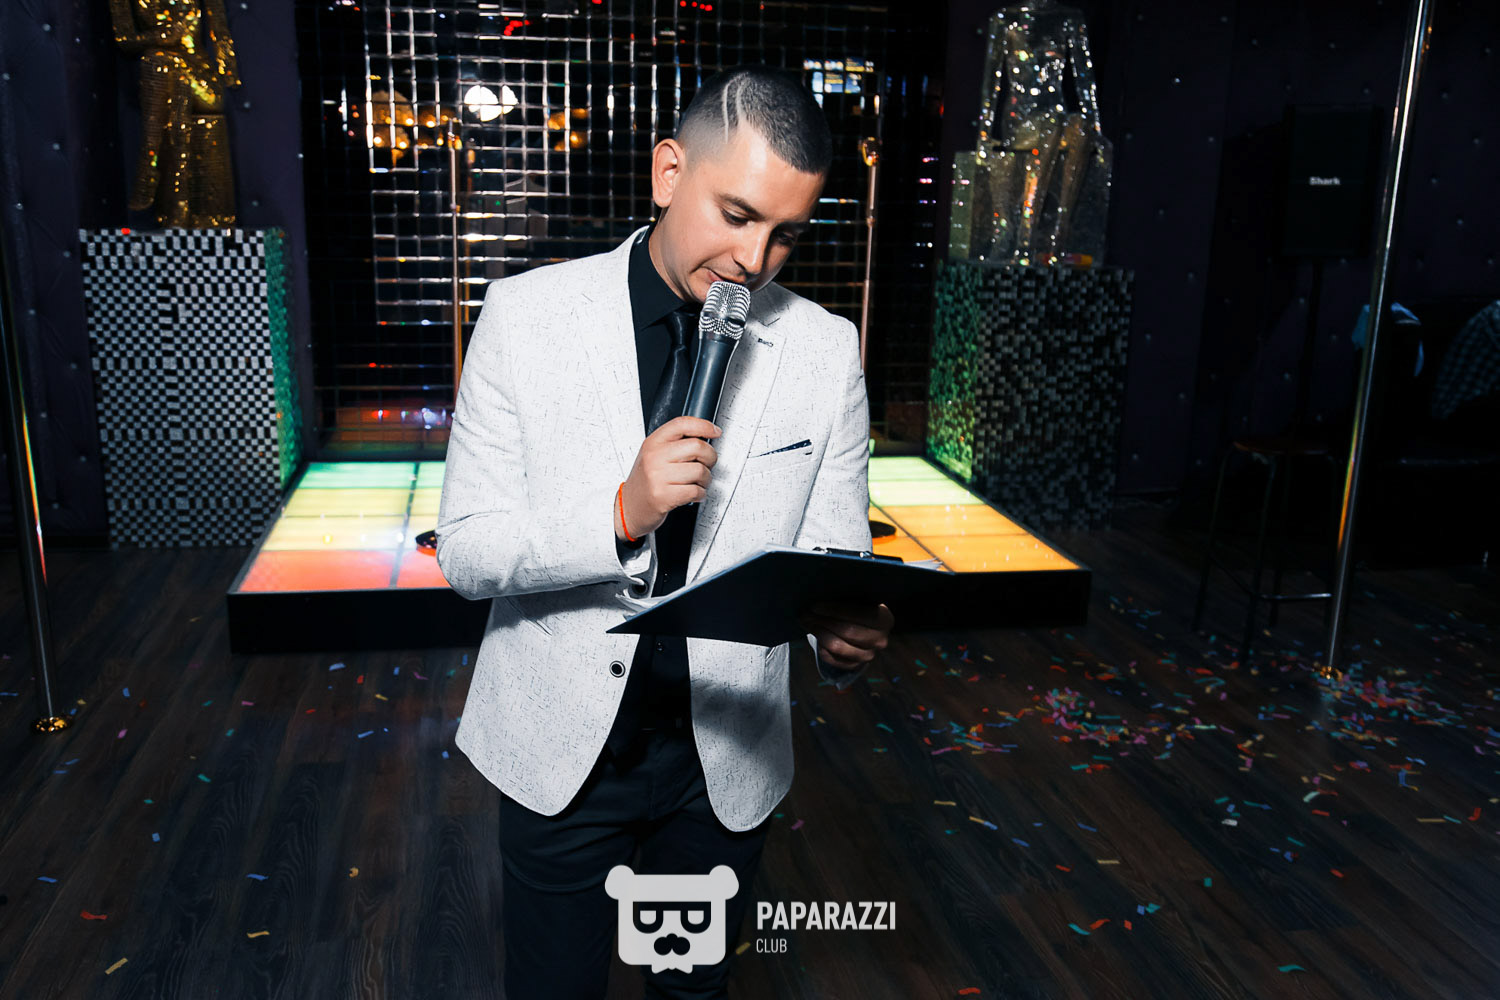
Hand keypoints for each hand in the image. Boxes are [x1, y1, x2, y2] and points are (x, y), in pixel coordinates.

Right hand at [617, 416, 720, 539]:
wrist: (630, 507)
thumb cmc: (646, 480)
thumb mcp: (654, 454)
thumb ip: (675, 443)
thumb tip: (705, 436)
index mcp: (653, 443)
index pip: (682, 424)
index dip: (704, 425)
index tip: (715, 431)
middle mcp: (655, 457)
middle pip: (697, 447)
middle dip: (710, 457)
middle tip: (707, 464)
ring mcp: (658, 477)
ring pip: (700, 471)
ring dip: (706, 479)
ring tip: (698, 482)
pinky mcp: (664, 496)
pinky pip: (696, 490)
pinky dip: (701, 493)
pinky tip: (694, 493)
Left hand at [797, 601, 893, 668]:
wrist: (861, 628)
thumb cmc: (857, 608)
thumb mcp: (857, 600)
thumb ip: (846, 597)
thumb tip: (821, 595)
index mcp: (884, 619)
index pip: (859, 614)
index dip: (835, 610)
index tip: (816, 605)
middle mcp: (880, 640)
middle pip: (847, 631)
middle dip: (823, 621)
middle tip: (806, 613)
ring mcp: (868, 655)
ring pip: (838, 646)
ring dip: (819, 633)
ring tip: (806, 622)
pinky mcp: (854, 666)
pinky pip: (832, 658)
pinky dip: (821, 646)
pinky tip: (816, 635)